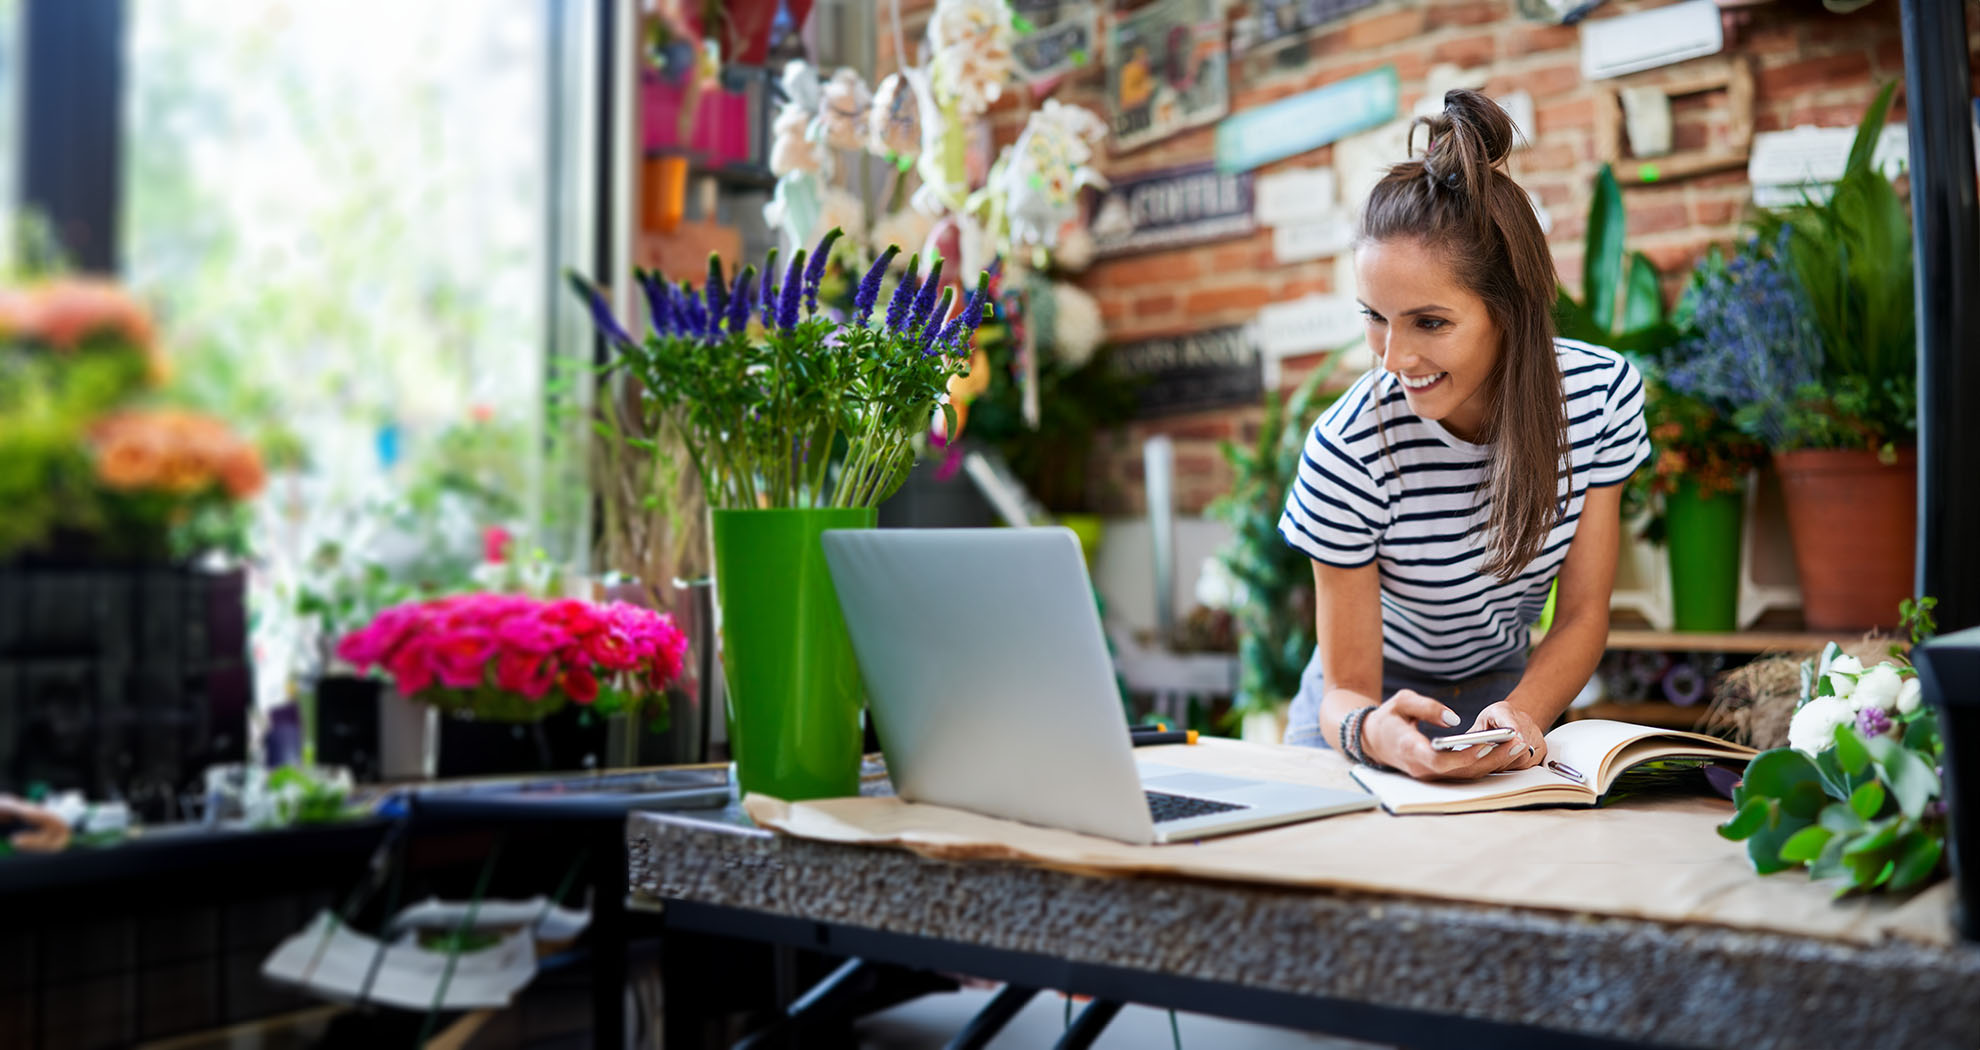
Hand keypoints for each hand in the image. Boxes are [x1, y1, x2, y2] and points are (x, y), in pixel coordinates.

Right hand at [1362, 692, 1544, 781]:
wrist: (1373, 740)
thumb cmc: (1389, 718)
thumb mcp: (1402, 701)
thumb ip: (1427, 707)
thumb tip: (1454, 719)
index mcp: (1409, 748)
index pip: (1439, 760)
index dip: (1464, 755)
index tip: (1486, 743)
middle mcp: (1420, 768)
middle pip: (1460, 771)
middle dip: (1491, 758)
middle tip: (1516, 742)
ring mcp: (1429, 775)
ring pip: (1465, 775)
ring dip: (1493, 763)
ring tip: (1517, 745)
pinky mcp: (1437, 775)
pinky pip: (1463, 773)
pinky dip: (1484, 764)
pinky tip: (1503, 750)